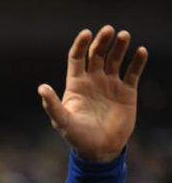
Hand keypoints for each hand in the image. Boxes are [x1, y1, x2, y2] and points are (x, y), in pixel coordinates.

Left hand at [38, 25, 147, 161]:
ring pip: (115, 59)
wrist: (99, 151)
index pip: (77, 58)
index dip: (81, 44)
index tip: (86, 33)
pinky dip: (137, 61)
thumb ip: (52, 105)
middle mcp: (93, 81)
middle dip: (102, 41)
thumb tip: (41, 88)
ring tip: (124, 36)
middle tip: (109, 31)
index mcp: (76, 85)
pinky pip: (133, 72)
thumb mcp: (62, 121)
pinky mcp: (126, 91)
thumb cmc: (77, 137)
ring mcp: (110, 85)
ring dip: (120, 46)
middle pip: (97, 54)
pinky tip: (140, 52)